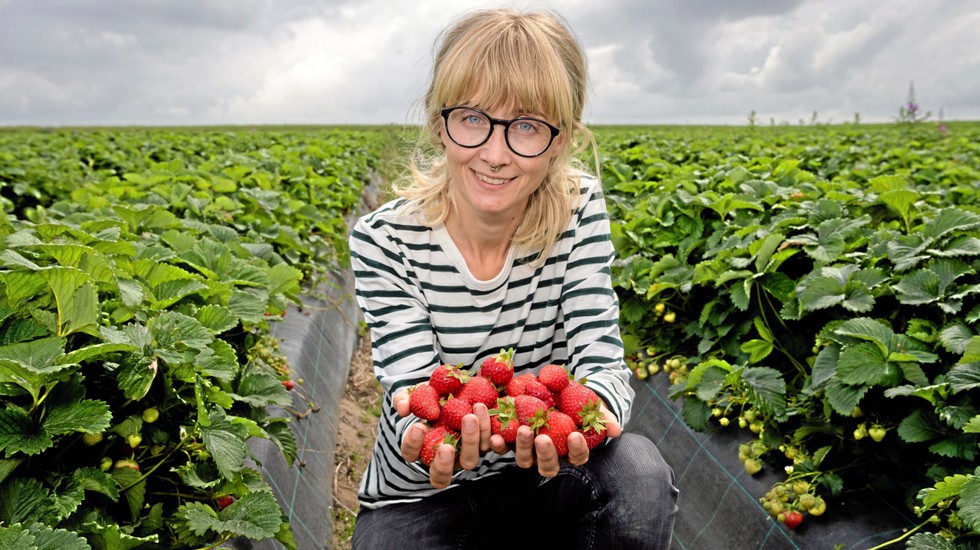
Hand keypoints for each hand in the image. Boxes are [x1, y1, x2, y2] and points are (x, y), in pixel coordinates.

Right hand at [393, 390, 491, 488]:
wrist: (462, 386)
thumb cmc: (434, 393)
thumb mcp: (417, 393)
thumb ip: (404, 399)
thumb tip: (402, 409)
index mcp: (422, 447)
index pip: (411, 454)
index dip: (413, 445)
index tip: (418, 426)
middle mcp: (444, 457)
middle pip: (441, 474)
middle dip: (443, 463)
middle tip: (446, 446)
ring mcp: (467, 452)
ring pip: (469, 461)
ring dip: (470, 442)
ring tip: (470, 417)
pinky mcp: (486, 443)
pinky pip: (492, 449)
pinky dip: (495, 442)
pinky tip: (496, 432)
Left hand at [489, 401, 622, 476]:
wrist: (559, 390)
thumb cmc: (580, 402)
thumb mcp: (594, 407)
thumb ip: (604, 418)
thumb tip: (616, 430)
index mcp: (572, 451)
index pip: (578, 457)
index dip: (577, 449)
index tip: (575, 435)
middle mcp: (550, 455)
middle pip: (548, 465)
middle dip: (545, 453)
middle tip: (543, 438)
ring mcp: (529, 450)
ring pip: (525, 459)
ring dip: (522, 448)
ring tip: (523, 430)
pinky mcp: (511, 440)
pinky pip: (502, 447)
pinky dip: (497, 443)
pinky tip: (493, 434)